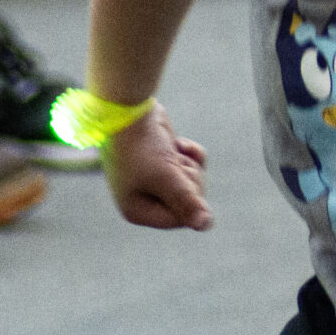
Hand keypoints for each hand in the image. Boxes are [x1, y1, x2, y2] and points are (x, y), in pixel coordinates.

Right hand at [103, 102, 213, 230]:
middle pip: (189, 201)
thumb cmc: (142, 147)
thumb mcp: (167, 177)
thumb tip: (206, 225)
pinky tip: (180, 143)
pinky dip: (192, 154)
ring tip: (170, 152)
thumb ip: (188, 202)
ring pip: (193, 182)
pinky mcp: (165, 160)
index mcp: (137, 211)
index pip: (179, 220)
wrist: (129, 108)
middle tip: (173, 162)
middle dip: (189, 179)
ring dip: (189, 164)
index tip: (181, 178)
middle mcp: (145, 198)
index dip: (188, 200)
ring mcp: (155, 179)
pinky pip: (193, 165)